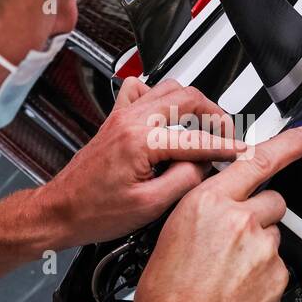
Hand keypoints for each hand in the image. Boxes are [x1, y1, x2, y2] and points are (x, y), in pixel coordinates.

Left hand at [39, 77, 246, 247]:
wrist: (60, 211)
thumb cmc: (94, 212)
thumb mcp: (150, 206)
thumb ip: (185, 180)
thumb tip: (205, 166)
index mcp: (140, 141)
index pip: (196, 139)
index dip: (225, 146)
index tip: (241, 151)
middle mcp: (130, 121)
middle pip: (186, 97)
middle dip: (215, 114)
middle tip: (228, 133)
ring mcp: (121, 117)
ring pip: (167, 88)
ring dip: (192, 102)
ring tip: (206, 124)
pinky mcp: (115, 120)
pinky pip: (141, 91)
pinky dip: (160, 96)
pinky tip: (168, 114)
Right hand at [122, 125, 301, 301]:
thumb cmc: (164, 293)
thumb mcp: (172, 232)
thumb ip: (207, 209)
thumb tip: (226, 203)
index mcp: (208, 202)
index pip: (257, 161)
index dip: (288, 144)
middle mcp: (240, 220)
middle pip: (272, 201)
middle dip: (259, 214)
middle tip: (234, 240)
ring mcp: (262, 249)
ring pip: (274, 235)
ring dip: (259, 247)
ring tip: (228, 271)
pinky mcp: (277, 277)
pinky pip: (278, 266)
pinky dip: (263, 275)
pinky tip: (237, 288)